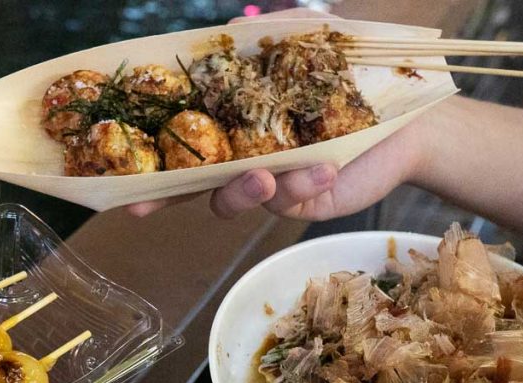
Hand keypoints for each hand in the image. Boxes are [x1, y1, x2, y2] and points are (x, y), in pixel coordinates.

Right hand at [126, 6, 428, 220]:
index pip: (178, 139)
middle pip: (186, 184)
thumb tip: (223, 35)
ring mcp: (266, 184)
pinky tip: (325, 168)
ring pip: (227, 200)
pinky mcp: (297, 203)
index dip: (145, 155)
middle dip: (160, 198)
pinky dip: (300, 184)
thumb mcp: (296, 42)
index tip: (115, 172)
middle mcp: (238, 155)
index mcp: (230, 120)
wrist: (406, 112)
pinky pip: (281, 203)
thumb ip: (254, 42)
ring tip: (268, 176)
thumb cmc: (348, 72)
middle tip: (143, 207)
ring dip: (240, 190)